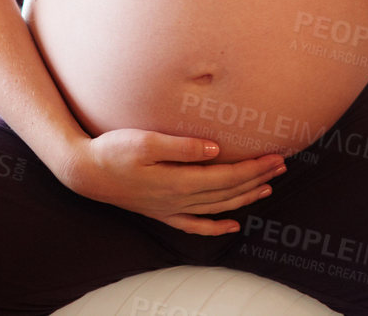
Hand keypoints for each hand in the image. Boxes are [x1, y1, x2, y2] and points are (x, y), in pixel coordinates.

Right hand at [63, 128, 285, 235]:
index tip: (276, 156)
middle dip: (258, 178)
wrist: (85, 172)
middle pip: (228, 191)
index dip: (254, 167)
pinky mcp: (161, 213)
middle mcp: (178, 200)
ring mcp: (170, 209)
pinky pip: (195, 225)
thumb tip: (216, 150)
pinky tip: (232, 226)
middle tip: (283, 165)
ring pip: (217, 207)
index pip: (228, 176)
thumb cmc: (113, 150)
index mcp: (178, 181)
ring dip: (245, 197)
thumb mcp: (146, 141)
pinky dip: (216, 227)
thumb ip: (183, 146)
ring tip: (268, 186)